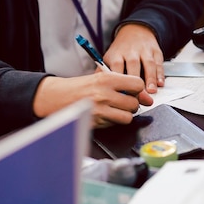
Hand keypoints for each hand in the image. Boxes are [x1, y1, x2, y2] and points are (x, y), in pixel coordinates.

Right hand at [33, 71, 153, 128]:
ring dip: (124, 114)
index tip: (132, 91)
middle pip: (134, 103)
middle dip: (130, 104)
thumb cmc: (80, 87)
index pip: (138, 84)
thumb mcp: (101, 78)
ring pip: (127, 117)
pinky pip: (115, 124)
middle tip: (121, 101)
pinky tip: (104, 114)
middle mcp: (104, 94)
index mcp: (107, 79)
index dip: (137, 89)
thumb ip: (124, 86)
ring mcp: (100, 110)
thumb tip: (147, 98)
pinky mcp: (96, 123)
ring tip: (114, 109)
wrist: (56, 97)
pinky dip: (113, 121)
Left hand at [104, 23, 164, 93]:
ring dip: (150, 79)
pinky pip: (159, 63)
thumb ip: (103, 73)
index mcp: (116, 54)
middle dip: (136, 83)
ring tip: (151, 92)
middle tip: (138, 97)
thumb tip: (97, 89)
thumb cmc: (121, 51)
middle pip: (133, 66)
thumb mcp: (109, 58)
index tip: (122, 96)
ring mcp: (144, 51)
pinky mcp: (156, 51)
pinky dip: (160, 74)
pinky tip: (160, 83)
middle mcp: (130, 51)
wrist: (135, 31)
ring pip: (148, 64)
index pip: (117, 68)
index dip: (120, 83)